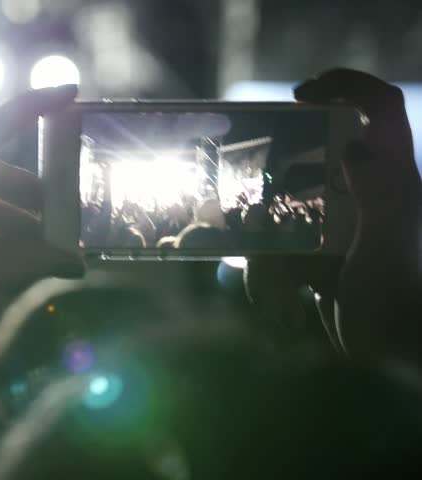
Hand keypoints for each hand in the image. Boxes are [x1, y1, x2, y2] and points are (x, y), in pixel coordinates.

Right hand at [246, 69, 421, 360]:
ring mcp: (340, 225)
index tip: (298, 96)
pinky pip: (281, 249)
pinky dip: (270, 274)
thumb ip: (380, 194)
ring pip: (287, 207)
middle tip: (254, 195)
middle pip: (315, 154)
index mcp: (391, 178)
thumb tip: (352, 147)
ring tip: (275, 277)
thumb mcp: (392, 245)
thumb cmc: (402, 300)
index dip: (345, 86)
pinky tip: (277, 300)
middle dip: (278, 176)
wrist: (396, 354)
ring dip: (272, 244)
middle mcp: (365, 192)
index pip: (380, 108)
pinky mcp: (322, 255)